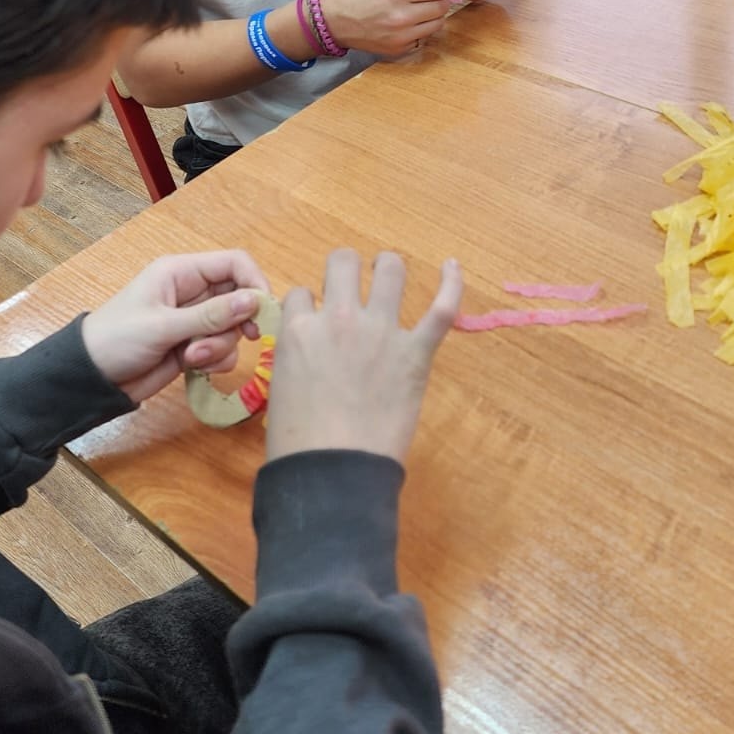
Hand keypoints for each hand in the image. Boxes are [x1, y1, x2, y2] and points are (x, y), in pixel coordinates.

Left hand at [82, 251, 268, 403]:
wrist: (90, 380)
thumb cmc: (118, 340)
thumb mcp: (163, 326)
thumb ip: (210, 315)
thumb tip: (255, 301)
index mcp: (182, 273)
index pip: (233, 264)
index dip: (254, 282)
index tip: (264, 311)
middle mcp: (192, 292)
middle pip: (238, 297)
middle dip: (237, 322)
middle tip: (242, 339)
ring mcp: (194, 321)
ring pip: (232, 327)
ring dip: (221, 345)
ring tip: (192, 358)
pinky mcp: (194, 346)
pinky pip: (223, 349)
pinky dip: (216, 360)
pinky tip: (194, 368)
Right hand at [265, 250, 463, 464]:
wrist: (334, 471)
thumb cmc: (298, 443)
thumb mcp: (281, 387)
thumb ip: (297, 357)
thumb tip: (312, 350)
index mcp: (299, 330)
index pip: (302, 293)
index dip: (309, 304)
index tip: (315, 319)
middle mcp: (339, 319)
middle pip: (343, 263)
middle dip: (345, 268)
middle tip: (351, 283)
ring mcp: (381, 331)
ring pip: (389, 270)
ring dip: (388, 266)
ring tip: (388, 270)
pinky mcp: (416, 352)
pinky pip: (440, 308)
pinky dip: (450, 283)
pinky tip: (452, 266)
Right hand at [319, 0, 450, 56]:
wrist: (332, 19)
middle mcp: (403, 17)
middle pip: (443, 6)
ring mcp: (402, 36)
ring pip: (438, 23)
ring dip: (434, 12)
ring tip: (418, 4)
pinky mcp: (400, 49)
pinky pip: (425, 36)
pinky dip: (422, 27)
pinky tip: (408, 19)